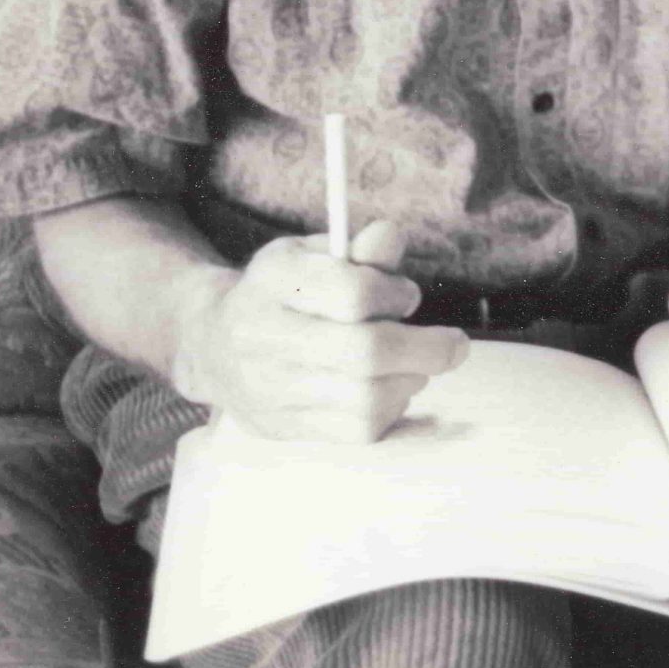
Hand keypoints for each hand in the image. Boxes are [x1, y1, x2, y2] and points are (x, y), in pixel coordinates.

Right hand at [173, 218, 468, 441]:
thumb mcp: (310, 255)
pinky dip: (391, 410)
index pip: (352, 293)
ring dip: (410, 380)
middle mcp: (265, 338)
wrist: (213, 346)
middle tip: (455, 345)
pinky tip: (390, 389)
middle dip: (425, 349)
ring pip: (367, 399)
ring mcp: (272, 390)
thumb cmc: (281, 292)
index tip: (407, 295)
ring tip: (413, 365)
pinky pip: (358, 431)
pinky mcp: (285, 428)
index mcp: (273, 282)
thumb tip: (391, 236)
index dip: (394, 294)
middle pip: (365, 353)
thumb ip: (357, 252)